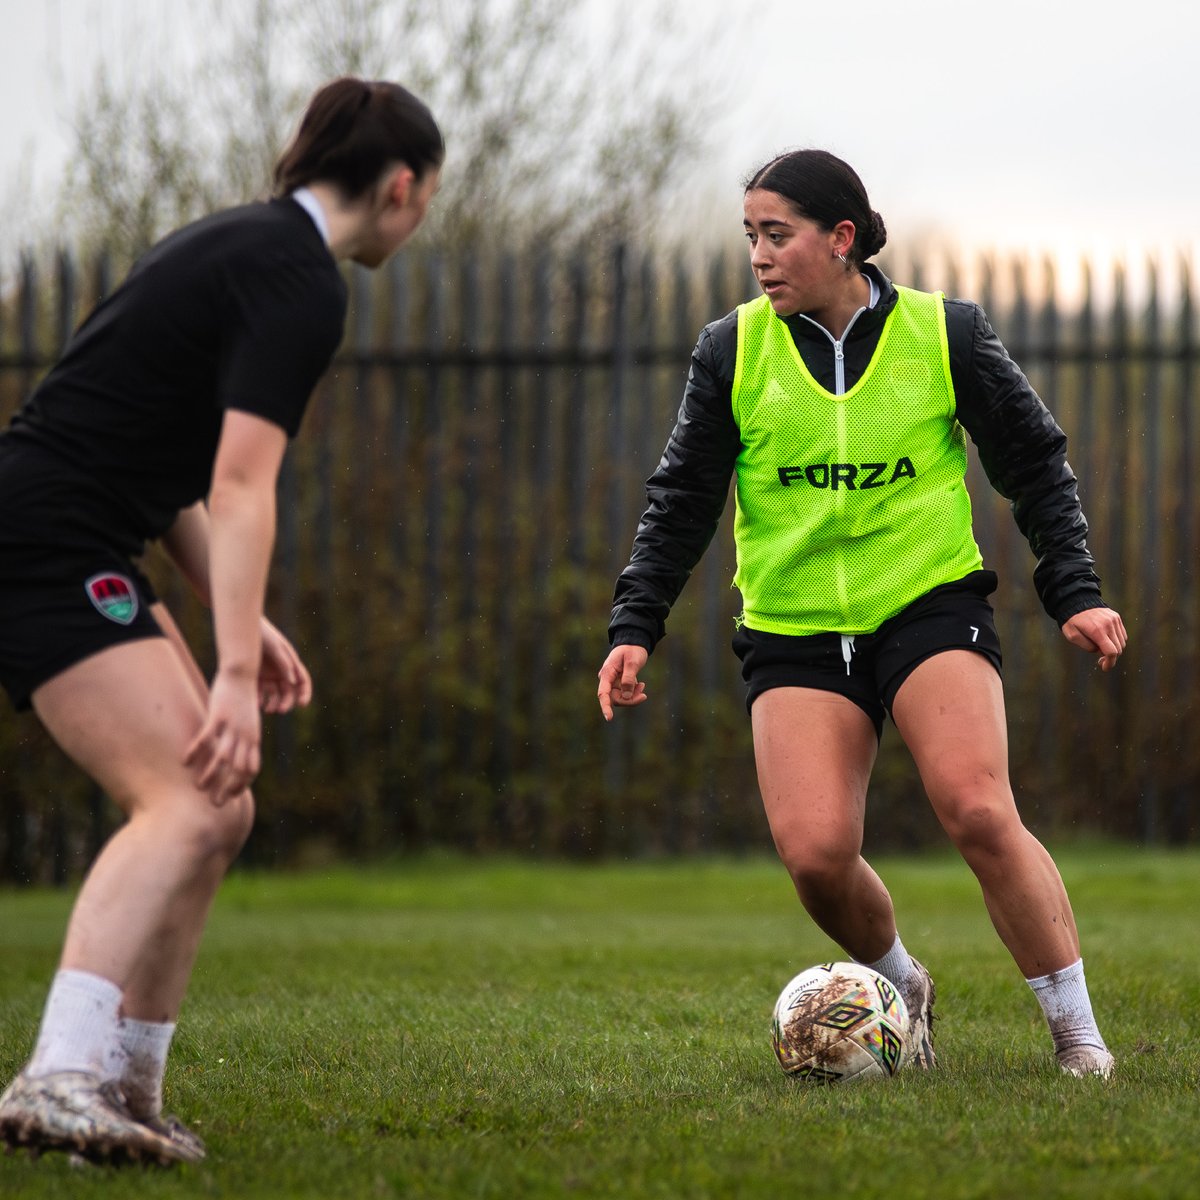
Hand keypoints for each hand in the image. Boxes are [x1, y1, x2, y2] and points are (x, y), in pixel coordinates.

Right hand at [183, 669, 261, 804]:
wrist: (243, 673)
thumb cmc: (243, 698)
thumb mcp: (247, 721)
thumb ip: (241, 738)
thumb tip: (234, 753)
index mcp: (253, 738)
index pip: (252, 769)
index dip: (243, 784)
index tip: (233, 795)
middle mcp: (246, 735)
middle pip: (239, 769)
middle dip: (228, 789)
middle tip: (215, 803)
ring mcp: (233, 726)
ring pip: (223, 757)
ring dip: (211, 775)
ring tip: (199, 787)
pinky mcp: (219, 715)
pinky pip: (207, 737)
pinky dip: (196, 751)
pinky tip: (185, 761)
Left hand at [258, 617, 312, 712]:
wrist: (241, 628)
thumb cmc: (262, 634)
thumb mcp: (275, 647)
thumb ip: (285, 663)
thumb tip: (294, 682)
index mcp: (290, 663)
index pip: (302, 681)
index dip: (305, 693)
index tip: (302, 704)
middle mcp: (281, 671)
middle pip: (288, 691)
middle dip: (287, 702)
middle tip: (280, 710)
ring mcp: (268, 674)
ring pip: (274, 694)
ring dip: (273, 703)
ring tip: (268, 710)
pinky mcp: (255, 676)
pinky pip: (259, 692)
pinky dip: (259, 699)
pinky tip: (256, 703)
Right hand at [597, 644, 648, 720]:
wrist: (633, 643)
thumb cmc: (632, 650)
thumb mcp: (632, 662)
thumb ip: (629, 679)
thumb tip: (626, 697)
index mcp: (607, 673)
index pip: (603, 693)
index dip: (606, 706)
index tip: (609, 718)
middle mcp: (607, 679)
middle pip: (614, 698)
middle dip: (630, 700)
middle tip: (644, 695)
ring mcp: (612, 682)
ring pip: (621, 698)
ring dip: (633, 696)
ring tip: (643, 686)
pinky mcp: (618, 684)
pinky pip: (625, 694)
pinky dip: (633, 692)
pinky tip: (641, 685)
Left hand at [1061, 606, 1126, 670]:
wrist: (1077, 601)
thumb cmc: (1072, 620)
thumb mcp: (1071, 636)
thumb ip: (1086, 646)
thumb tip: (1099, 651)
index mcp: (1097, 631)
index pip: (1111, 651)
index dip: (1110, 662)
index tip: (1105, 668)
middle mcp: (1109, 625)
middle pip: (1118, 649)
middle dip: (1111, 657)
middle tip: (1100, 660)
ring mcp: (1114, 620)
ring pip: (1122, 642)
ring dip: (1114, 648)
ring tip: (1101, 648)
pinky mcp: (1116, 617)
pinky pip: (1122, 634)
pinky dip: (1117, 640)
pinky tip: (1106, 640)